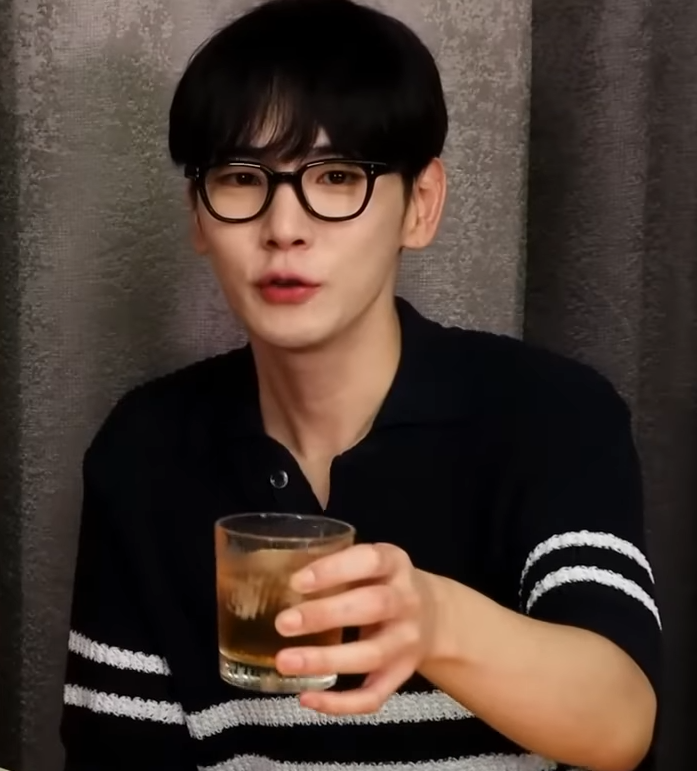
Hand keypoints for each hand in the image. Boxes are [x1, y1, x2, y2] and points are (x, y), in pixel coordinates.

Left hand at [274, 543, 435, 714]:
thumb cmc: (383, 583)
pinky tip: (306, 696)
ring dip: (326, 660)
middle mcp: (407, 601)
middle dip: (326, 615)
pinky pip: (374, 695)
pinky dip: (339, 702)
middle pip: (373, 607)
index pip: (370, 561)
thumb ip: (335, 566)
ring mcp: (407, 642)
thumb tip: (271, 574)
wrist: (435, 618)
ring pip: (371, 655)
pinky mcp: (401, 676)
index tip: (296, 582)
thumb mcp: (370, 564)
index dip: (334, 570)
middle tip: (284, 623)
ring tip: (284, 661)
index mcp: (395, 564)